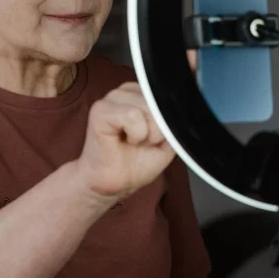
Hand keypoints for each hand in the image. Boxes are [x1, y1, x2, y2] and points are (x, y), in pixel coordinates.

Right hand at [77, 81, 175, 201]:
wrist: (114, 185)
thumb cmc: (136, 163)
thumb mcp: (167, 140)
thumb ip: (172, 120)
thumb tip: (178, 107)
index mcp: (139, 95)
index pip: (166, 96)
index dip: (166, 121)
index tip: (152, 138)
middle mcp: (124, 92)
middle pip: (157, 101)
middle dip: (157, 130)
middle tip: (140, 143)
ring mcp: (110, 98)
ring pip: (146, 106)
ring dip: (147, 134)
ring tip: (132, 142)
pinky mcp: (100, 110)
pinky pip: (131, 115)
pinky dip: (136, 134)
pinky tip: (124, 141)